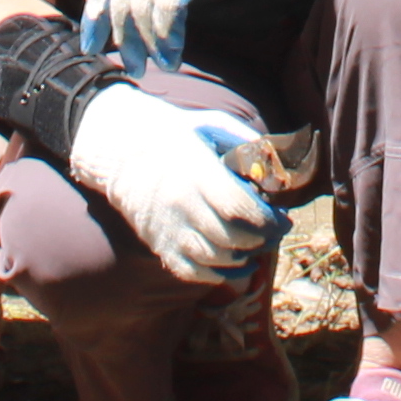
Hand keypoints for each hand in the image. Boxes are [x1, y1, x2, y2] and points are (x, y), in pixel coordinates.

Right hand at [62, 81, 289, 286]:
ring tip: (255, 247)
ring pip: (215, 260)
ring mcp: (168, 228)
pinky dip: (217, 275)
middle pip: (231, 237)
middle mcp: (182, 204)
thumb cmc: (171, 135)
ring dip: (243, 259)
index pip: (239, 207)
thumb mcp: (208, 125)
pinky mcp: (158, 245)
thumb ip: (243, 141)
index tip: (282, 218)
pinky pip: (192, 273)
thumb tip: (274, 164)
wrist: (119, 150)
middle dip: (261, 240)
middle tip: (274, 233)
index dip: (267, 219)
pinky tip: (233, 264)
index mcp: (196, 173)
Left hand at [80, 0, 309, 66]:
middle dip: (124, 40)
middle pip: (119, 5)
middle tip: (133, 67)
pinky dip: (168, 36)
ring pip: (141, 13)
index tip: (92, 44)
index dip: (95, 17)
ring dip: (151, 45)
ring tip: (163, 65)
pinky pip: (166, 11)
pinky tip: (174, 50)